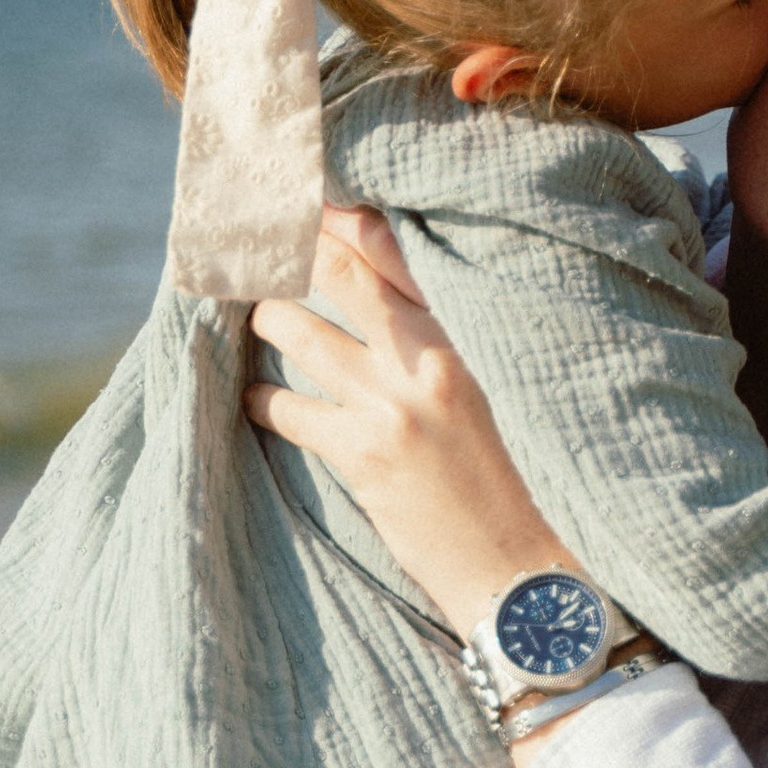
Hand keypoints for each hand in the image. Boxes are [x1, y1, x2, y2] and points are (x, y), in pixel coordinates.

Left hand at [246, 207, 578, 639]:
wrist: (516, 567)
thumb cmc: (506, 478)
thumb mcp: (485, 390)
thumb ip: (436, 337)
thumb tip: (378, 293)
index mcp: (467, 334)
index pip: (397, 252)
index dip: (343, 218)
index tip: (306, 199)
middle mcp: (430, 357)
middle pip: (341, 273)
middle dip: (289, 249)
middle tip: (251, 239)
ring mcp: (393, 404)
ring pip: (299, 332)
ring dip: (267, 319)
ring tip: (256, 317)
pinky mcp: (363, 454)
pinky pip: (286, 409)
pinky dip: (260, 402)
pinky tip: (253, 402)